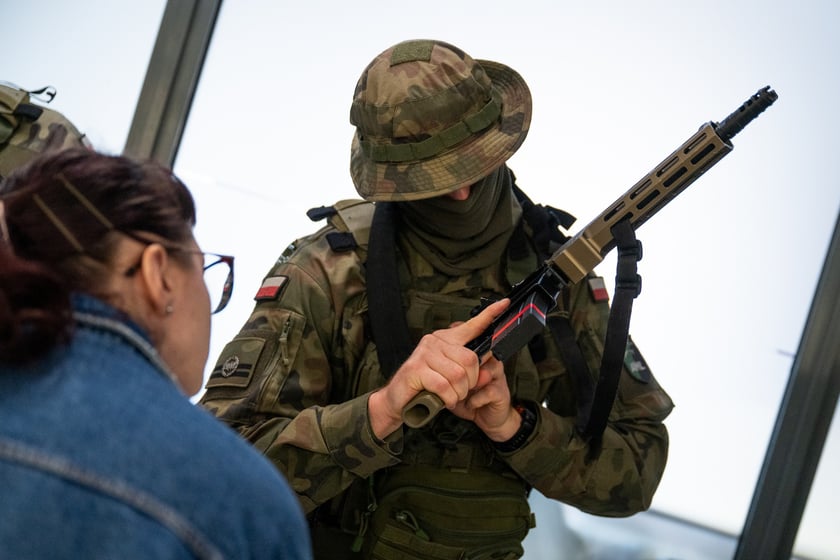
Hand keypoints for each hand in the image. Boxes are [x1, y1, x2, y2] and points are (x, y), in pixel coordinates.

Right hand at [368, 299, 509, 437]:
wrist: (397, 400)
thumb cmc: (424, 388)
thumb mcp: (451, 379)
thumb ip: (470, 374)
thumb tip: (487, 373)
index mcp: (445, 340)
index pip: (471, 325)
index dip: (489, 315)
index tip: (503, 303)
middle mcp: (434, 341)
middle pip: (470, 359)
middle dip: (470, 382)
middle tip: (459, 391)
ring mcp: (424, 354)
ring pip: (459, 375)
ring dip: (458, 393)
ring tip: (448, 396)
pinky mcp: (416, 369)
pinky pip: (445, 386)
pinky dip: (448, 399)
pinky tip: (441, 400)